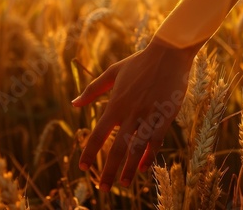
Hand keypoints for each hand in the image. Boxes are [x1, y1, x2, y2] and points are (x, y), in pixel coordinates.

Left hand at [72, 37, 197, 190]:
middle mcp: (130, 114)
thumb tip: (74, 103)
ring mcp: (148, 116)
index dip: (89, 153)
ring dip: (129, 169)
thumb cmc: (140, 62)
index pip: (97, 135)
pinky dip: (149, 155)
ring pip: (136, 149)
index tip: (83, 168)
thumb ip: (93, 89)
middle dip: (109, 170)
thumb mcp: (113, 72)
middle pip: (116, 148)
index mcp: (115, 104)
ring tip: (124, 184)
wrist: (168, 54)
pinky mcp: (165, 116)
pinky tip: (144, 167)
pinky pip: (156, 141)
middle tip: (103, 189)